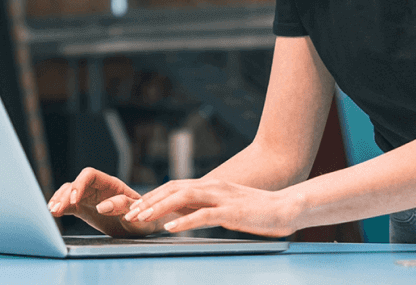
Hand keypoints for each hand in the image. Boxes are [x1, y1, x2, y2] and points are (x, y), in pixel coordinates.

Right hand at [47, 167, 166, 237]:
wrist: (142, 227)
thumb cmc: (143, 218)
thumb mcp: (137, 213)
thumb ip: (122, 206)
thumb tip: (102, 206)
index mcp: (111, 184)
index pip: (90, 175)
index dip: (80, 184)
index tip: (75, 199)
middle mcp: (98, 188)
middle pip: (76, 183)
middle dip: (65, 195)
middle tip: (56, 209)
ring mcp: (90, 197)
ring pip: (70, 192)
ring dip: (60, 200)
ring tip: (52, 211)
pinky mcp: (84, 208)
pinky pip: (69, 203)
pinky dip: (60, 206)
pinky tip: (53, 211)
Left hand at [122, 178, 299, 237]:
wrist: (286, 207)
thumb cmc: (257, 211)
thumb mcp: (225, 207)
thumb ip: (204, 207)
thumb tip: (182, 215)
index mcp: (210, 186)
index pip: (174, 187)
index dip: (153, 196)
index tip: (134, 208)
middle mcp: (212, 187)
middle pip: (173, 189)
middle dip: (149, 201)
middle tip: (129, 214)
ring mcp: (221, 198)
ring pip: (183, 198)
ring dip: (159, 208)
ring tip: (142, 219)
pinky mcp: (232, 212)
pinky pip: (203, 215)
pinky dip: (184, 221)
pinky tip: (170, 228)